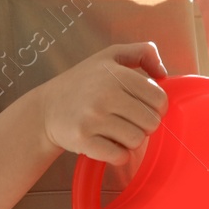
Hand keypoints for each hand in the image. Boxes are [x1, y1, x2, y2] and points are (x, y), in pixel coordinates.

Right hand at [35, 42, 168, 163]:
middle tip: (128, 120)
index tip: (144, 107)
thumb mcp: (109, 56)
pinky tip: (108, 143)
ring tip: (116, 131)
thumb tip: (163, 72)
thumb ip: (142, 52)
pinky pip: (120, 156)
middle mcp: (104, 95)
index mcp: (115, 74)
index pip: (159, 98)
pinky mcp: (83, 140)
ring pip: (137, 141)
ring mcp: (92, 118)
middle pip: (151, 122)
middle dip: (144, 125)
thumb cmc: (83, 82)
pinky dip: (118, 155)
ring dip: (131, 140)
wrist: (45, 109)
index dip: (157, 107)